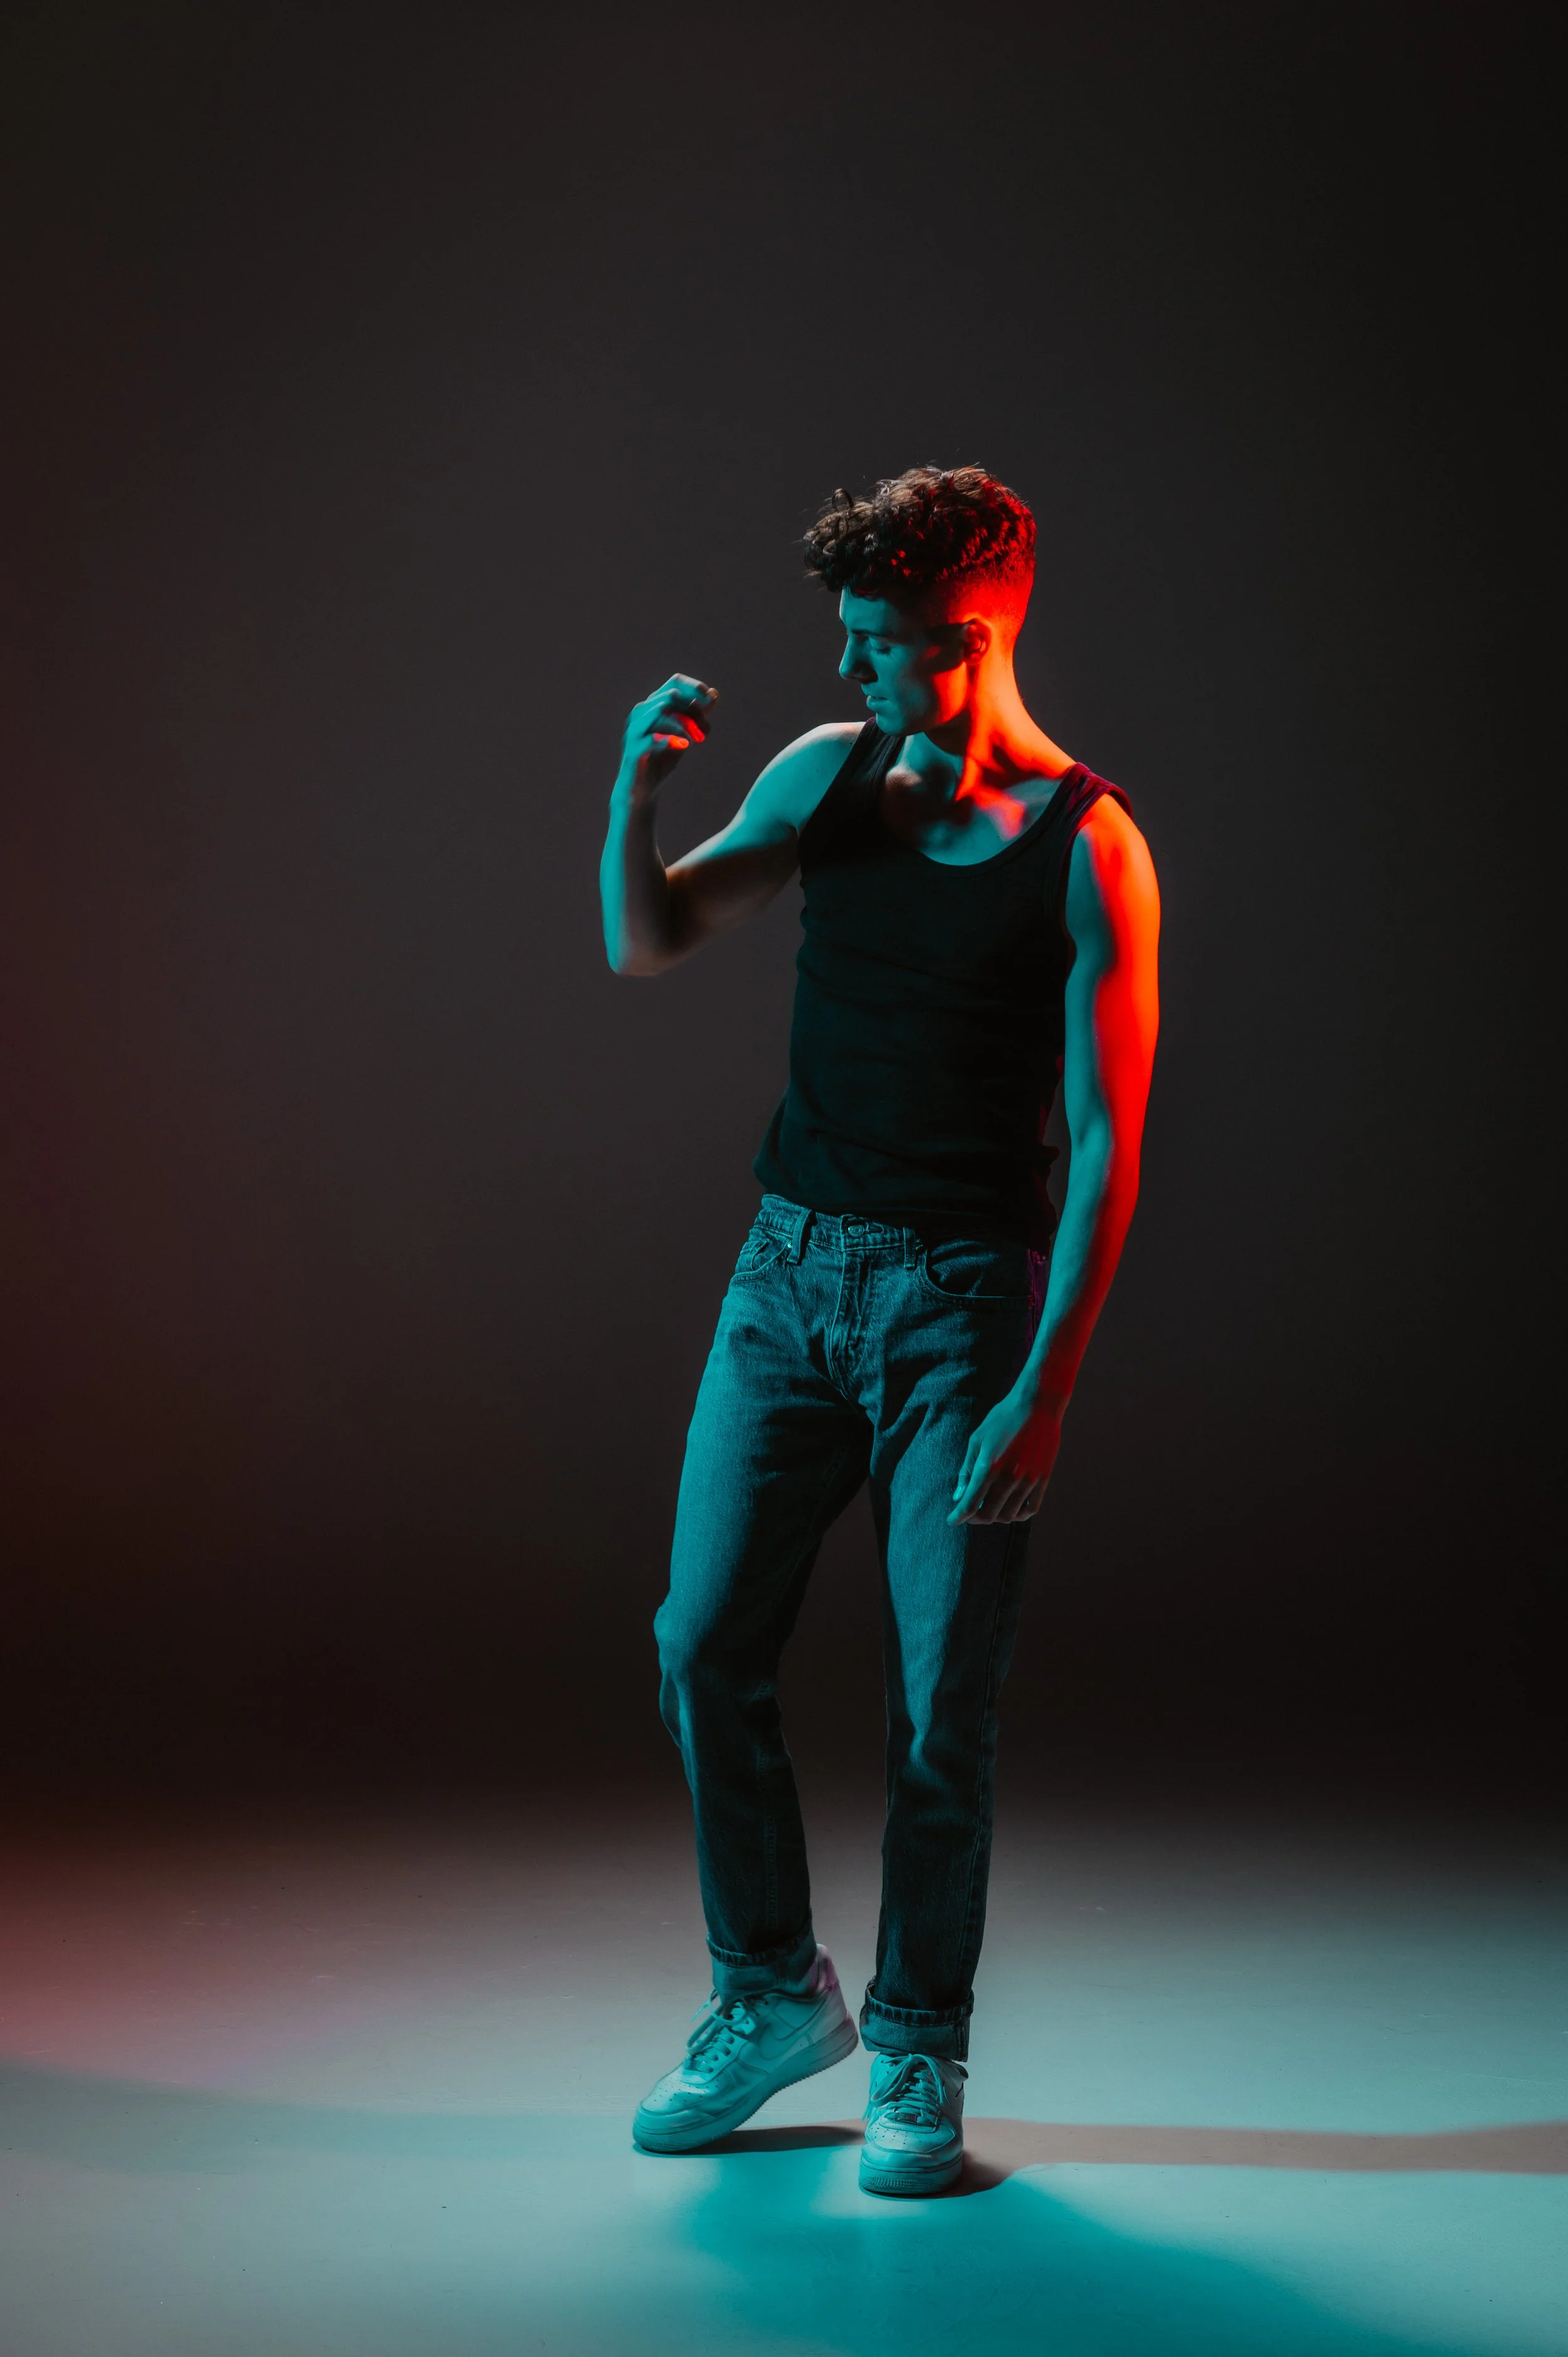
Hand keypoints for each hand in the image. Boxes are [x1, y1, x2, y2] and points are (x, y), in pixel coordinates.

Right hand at [619, 674, 717, 800]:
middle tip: (705, 732)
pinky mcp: (634, 749)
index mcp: (653, 705)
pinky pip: (652, 737)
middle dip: (694, 711)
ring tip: (698, 739)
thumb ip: (696, 714)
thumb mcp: (683, 734)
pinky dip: (671, 739)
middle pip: (671, 696)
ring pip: (660, 710)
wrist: (643, 788)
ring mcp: (635, 730)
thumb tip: (714, 694)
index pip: (674, 682)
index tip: (710, 701)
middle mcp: (641, 713)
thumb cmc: (662, 758)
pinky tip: (684, 746)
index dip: (694, 687)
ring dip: (684, 723)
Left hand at [948, 1385, 1064, 1525]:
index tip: (951, 1520)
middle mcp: (1009, 1477)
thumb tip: (958, 1496)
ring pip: (1009, 1515)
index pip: (970, 1504)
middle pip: (989, 1515)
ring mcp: (1028, 1480)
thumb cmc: (1002, 1418)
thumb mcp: (977, 1440)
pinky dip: (1018, 1515)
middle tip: (969, 1513)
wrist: (1037, 1404)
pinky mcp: (1043, 1478)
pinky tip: (1010, 1509)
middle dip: (975, 1518)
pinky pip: (1031, 1509)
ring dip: (995, 1517)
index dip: (958, 1517)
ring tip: (989, 1508)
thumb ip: (967, 1470)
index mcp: (988, 1466)